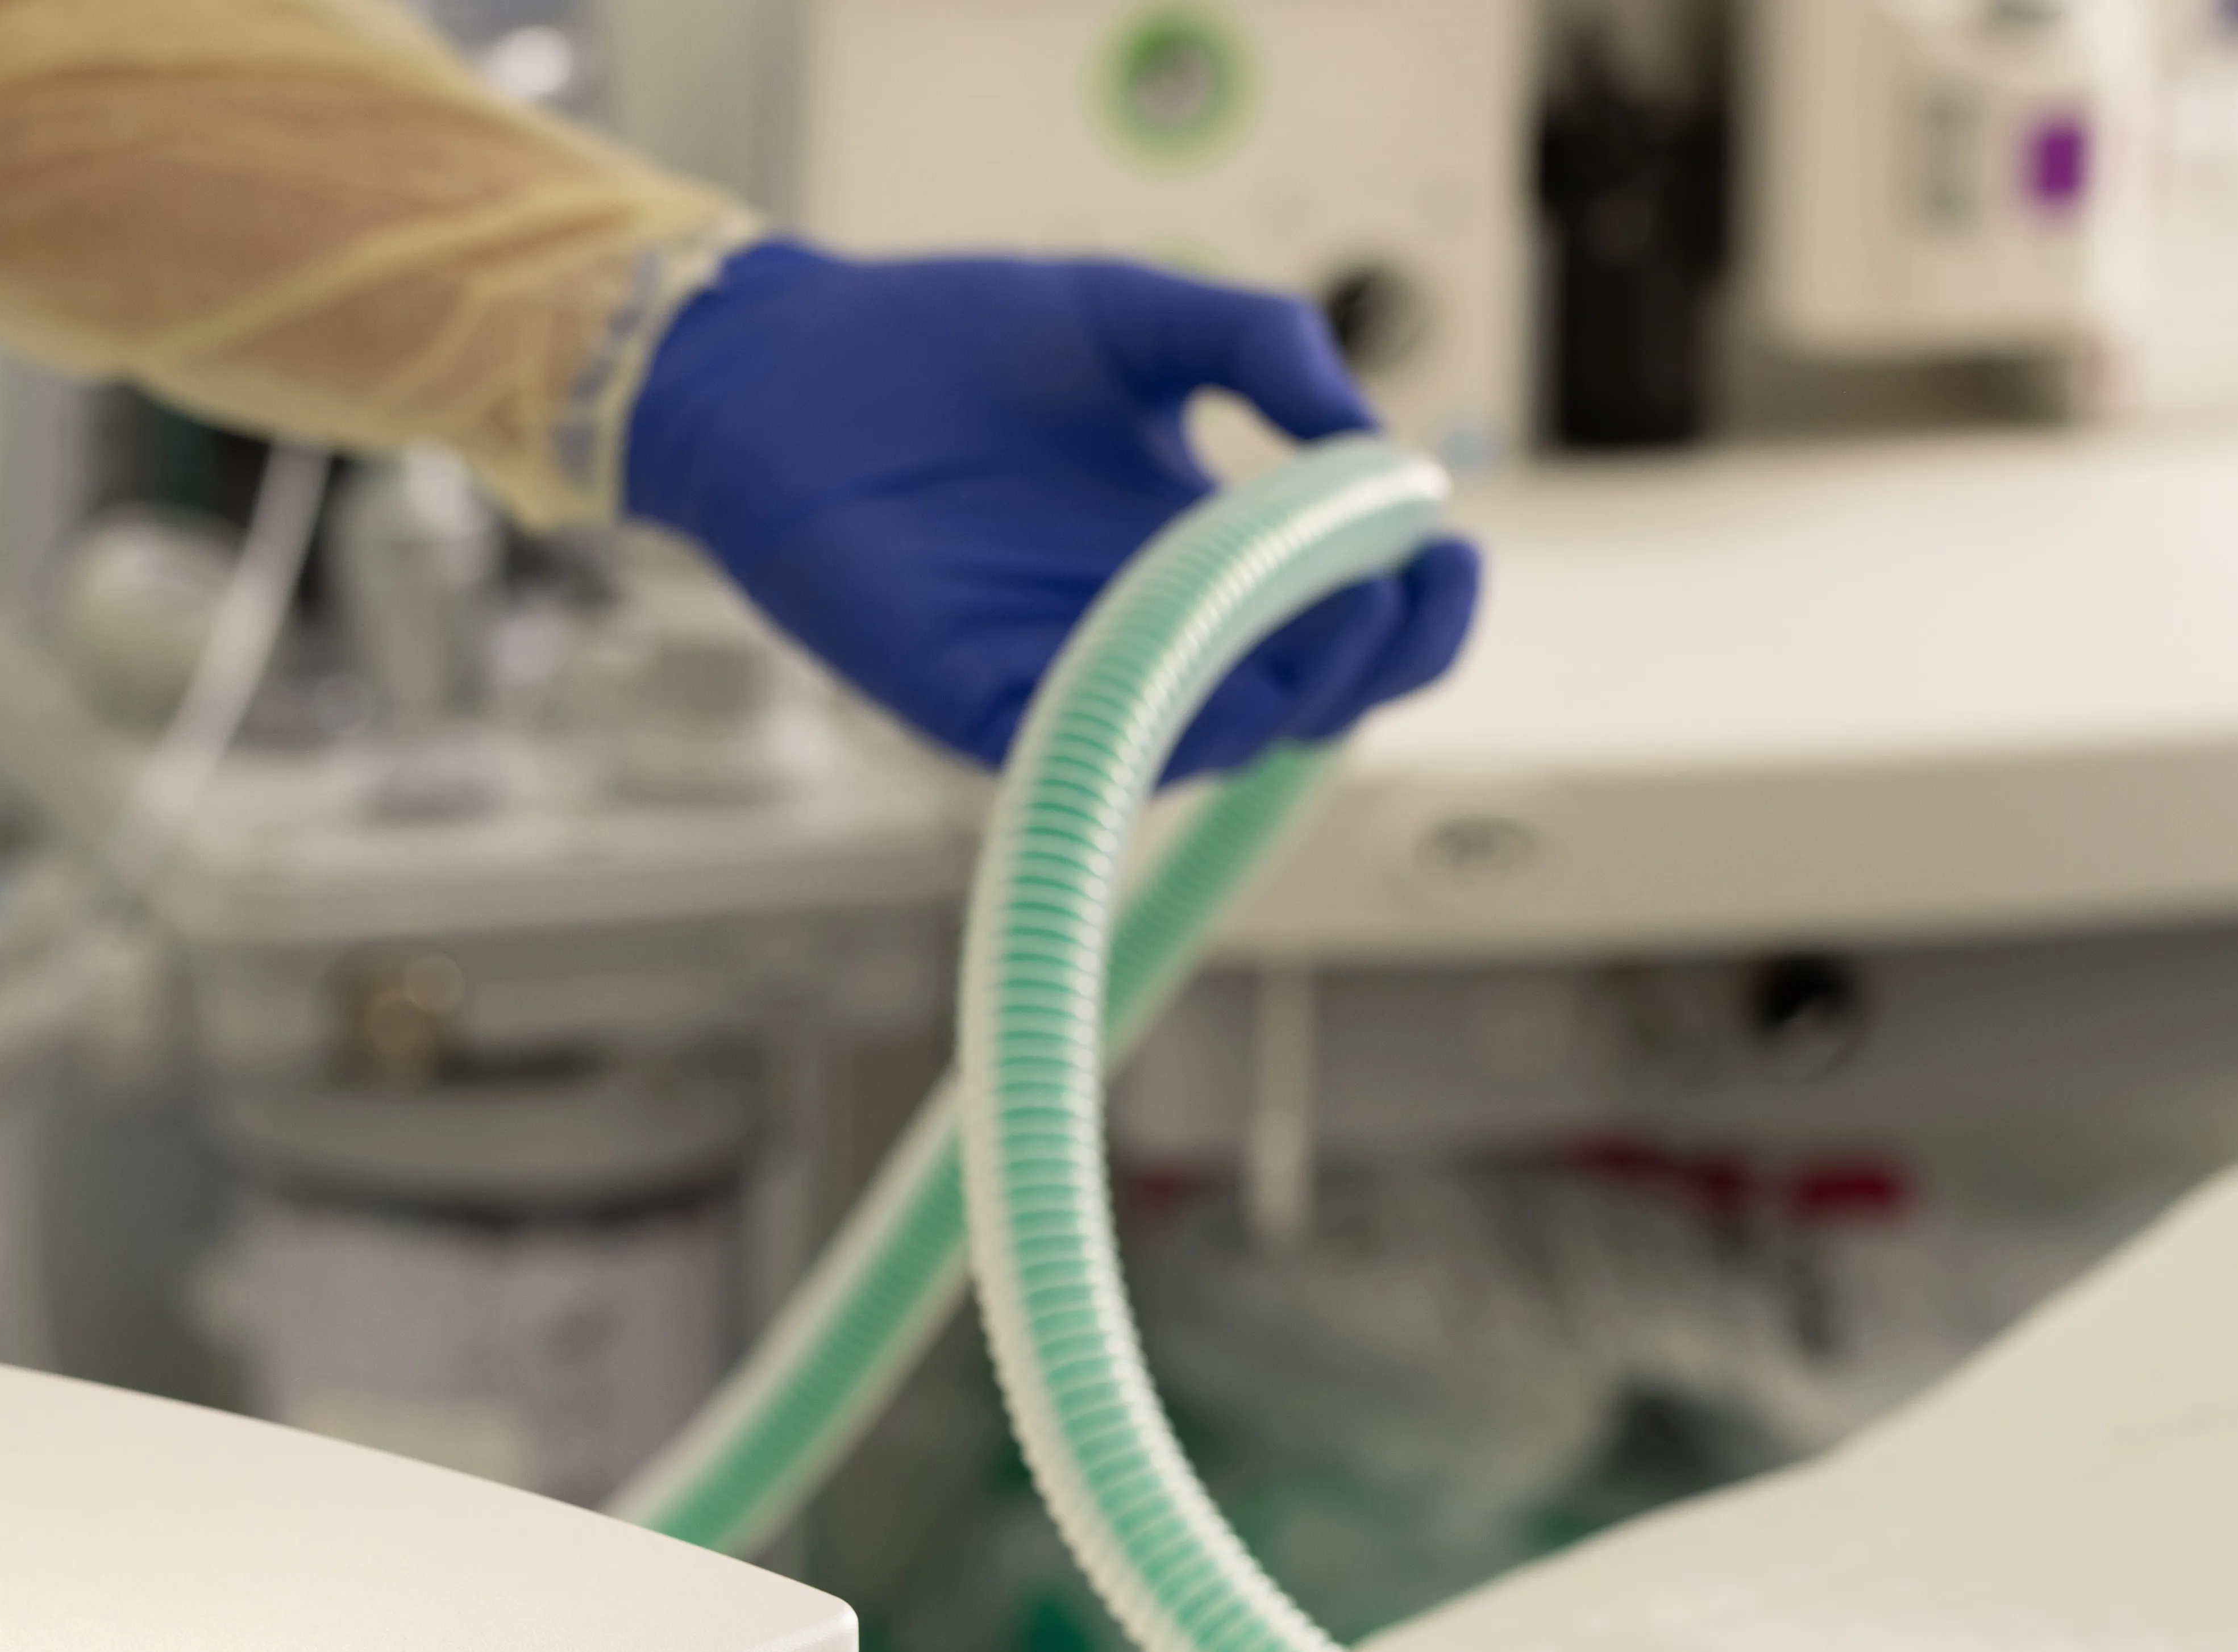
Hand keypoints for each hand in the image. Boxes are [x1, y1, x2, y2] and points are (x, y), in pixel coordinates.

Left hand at [622, 239, 1479, 774]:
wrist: (789, 360)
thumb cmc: (953, 340)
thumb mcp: (1138, 316)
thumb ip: (1261, 346)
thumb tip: (1376, 447)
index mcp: (1198, 555)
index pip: (1338, 620)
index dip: (1412, 607)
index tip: (1448, 549)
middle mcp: (1147, 633)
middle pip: (1302, 696)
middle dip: (1376, 656)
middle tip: (1404, 585)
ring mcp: (1066, 679)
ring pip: (1212, 737)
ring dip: (1293, 692)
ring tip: (1341, 618)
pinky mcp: (976, 708)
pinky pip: (1091, 749)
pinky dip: (1168, 725)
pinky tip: (1224, 672)